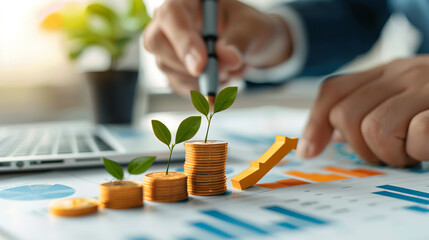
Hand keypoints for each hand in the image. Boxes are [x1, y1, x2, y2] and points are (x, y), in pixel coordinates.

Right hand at [143, 0, 292, 95]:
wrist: (251, 46)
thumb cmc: (249, 29)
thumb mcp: (253, 29)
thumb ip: (240, 40)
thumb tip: (227, 58)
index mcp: (187, 1)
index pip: (172, 14)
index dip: (183, 40)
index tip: (201, 65)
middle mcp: (171, 21)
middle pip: (155, 41)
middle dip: (185, 64)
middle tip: (219, 74)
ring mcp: (167, 45)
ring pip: (166, 67)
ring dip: (199, 79)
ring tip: (228, 70)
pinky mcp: (172, 68)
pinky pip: (177, 84)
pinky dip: (201, 89)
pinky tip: (220, 79)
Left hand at [298, 56, 428, 166]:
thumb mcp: (407, 99)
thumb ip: (371, 109)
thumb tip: (333, 136)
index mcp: (387, 72)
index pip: (333, 90)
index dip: (315, 124)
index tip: (307, 152)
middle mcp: (402, 73)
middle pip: (345, 114)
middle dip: (361, 147)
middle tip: (388, 155)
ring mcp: (424, 86)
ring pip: (375, 128)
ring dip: (391, 154)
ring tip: (412, 153)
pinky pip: (418, 131)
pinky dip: (420, 150)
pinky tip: (428, 147)